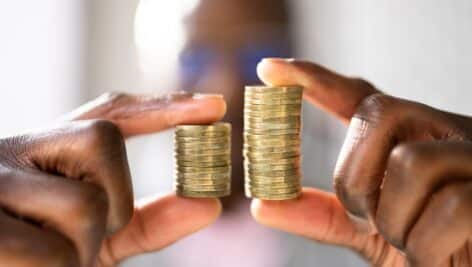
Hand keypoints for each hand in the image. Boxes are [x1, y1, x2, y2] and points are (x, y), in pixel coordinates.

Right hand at [0, 92, 225, 266]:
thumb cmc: (43, 256)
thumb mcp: (97, 239)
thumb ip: (149, 223)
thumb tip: (209, 205)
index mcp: (46, 150)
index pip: (109, 114)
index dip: (163, 106)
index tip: (215, 107)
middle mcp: (15, 150)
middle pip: (104, 141)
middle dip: (113, 201)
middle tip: (81, 235)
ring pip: (85, 202)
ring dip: (80, 248)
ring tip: (43, 258)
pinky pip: (52, 250)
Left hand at [251, 58, 471, 265]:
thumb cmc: (428, 250)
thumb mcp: (370, 235)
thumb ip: (323, 217)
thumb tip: (263, 205)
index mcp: (411, 138)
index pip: (362, 97)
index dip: (315, 80)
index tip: (271, 70)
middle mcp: (443, 133)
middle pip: (377, 116)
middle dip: (356, 177)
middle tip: (367, 217)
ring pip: (410, 162)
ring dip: (393, 220)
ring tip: (409, 240)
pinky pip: (450, 205)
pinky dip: (425, 245)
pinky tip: (436, 255)